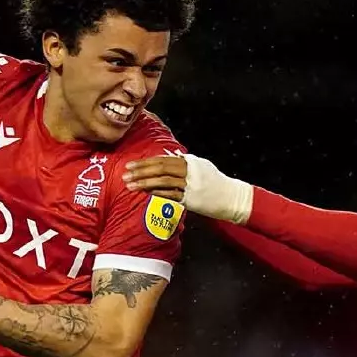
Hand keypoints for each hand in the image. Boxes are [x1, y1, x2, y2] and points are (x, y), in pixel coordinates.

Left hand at [126, 154, 253, 223]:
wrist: (231, 197)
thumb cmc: (214, 182)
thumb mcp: (200, 167)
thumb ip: (184, 162)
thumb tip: (167, 156)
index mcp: (189, 162)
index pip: (162, 160)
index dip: (144, 163)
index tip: (130, 165)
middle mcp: (189, 171)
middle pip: (160, 169)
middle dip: (140, 171)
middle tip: (125, 174)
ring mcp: (190, 185)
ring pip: (163, 182)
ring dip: (144, 183)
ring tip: (130, 186)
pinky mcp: (191, 199)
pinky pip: (171, 195)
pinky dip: (157, 193)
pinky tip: (146, 193)